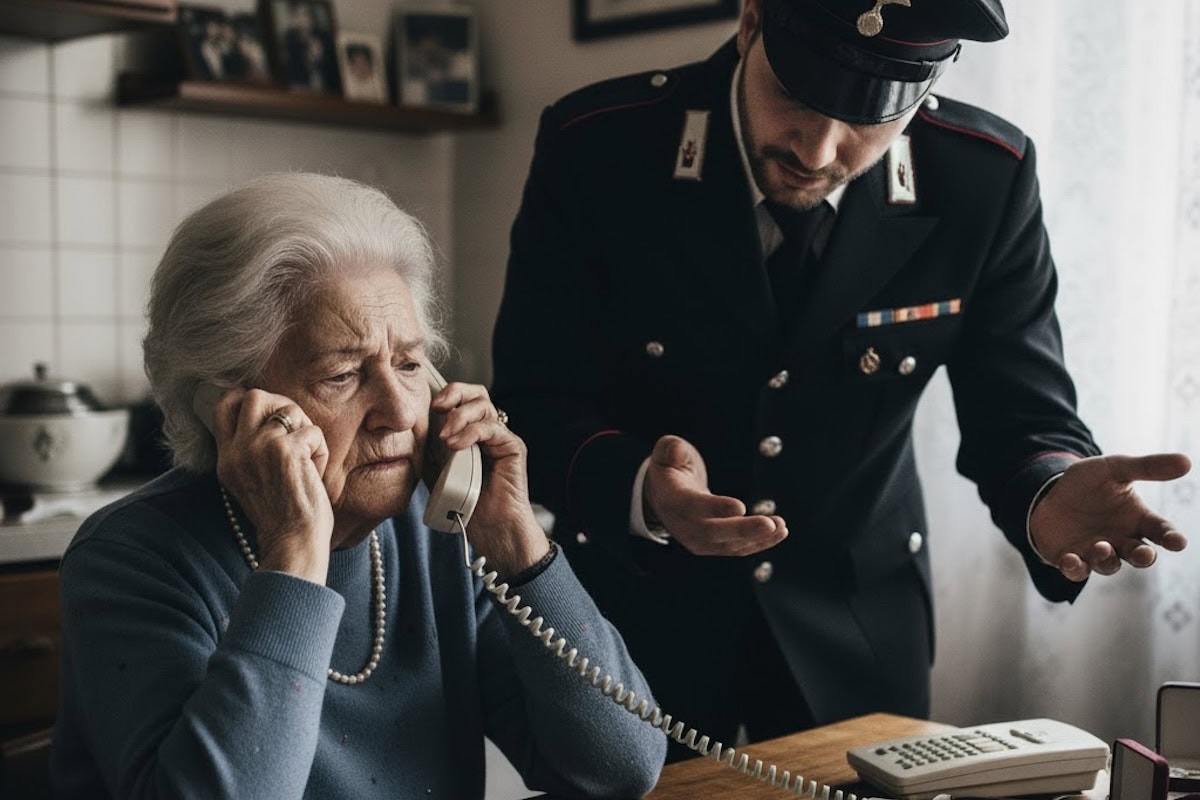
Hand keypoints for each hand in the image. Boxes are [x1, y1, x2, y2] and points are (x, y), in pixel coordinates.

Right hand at [209, 387, 333, 583]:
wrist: (293, 542)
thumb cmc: (283, 515)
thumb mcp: (252, 481)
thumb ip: (253, 451)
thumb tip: (273, 417)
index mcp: (226, 459)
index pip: (225, 405)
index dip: (249, 398)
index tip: (272, 415)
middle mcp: (237, 450)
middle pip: (256, 396)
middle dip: (282, 406)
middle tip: (297, 432)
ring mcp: (258, 448)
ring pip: (288, 409)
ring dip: (306, 430)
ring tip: (309, 460)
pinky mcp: (285, 450)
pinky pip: (312, 431)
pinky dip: (321, 451)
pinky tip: (316, 473)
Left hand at [430, 380, 548, 576]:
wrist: (490, 530)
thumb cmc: (465, 506)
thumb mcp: (437, 472)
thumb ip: (430, 449)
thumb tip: (413, 429)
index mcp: (472, 433)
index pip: (463, 400)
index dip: (446, 395)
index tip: (426, 405)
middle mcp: (489, 431)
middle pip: (477, 394)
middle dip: (455, 393)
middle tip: (436, 406)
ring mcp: (502, 438)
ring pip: (484, 406)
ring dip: (459, 416)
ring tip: (444, 436)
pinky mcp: (512, 447)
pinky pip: (492, 428)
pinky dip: (470, 432)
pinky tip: (455, 445)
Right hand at [644, 435, 786, 556]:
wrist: (665, 495)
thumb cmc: (670, 469)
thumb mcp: (665, 453)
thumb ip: (670, 448)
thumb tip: (676, 450)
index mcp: (671, 500)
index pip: (692, 506)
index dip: (715, 508)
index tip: (740, 507)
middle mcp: (683, 525)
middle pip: (713, 532)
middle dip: (743, 530)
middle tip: (769, 524)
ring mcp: (697, 540)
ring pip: (729, 545)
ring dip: (757, 538)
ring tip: (781, 526)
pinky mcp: (713, 545)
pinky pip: (737, 548)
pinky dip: (759, 543)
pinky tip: (778, 532)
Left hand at [1029, 453, 1190, 581]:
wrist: (1049, 492)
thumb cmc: (1088, 482)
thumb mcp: (1114, 468)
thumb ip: (1146, 467)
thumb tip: (1187, 461)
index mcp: (1137, 519)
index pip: (1161, 531)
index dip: (1171, 538)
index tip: (1178, 542)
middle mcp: (1121, 540)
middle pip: (1140, 556)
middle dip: (1143, 557)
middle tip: (1143, 553)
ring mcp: (1096, 552)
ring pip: (1109, 565)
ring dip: (1106, 559)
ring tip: (1101, 546)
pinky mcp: (1071, 559)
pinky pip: (1076, 571)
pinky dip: (1075, 568)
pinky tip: (1070, 560)